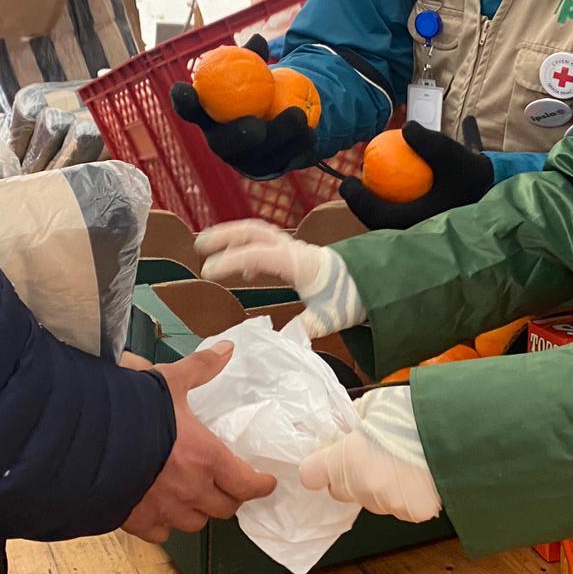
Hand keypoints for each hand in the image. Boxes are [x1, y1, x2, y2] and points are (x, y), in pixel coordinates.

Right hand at [122, 343, 276, 542]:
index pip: (247, 484)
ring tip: (192, 497)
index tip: (265, 483)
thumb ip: (200, 368)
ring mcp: (165, 511)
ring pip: (195, 523)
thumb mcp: (170, 381)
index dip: (260, 485)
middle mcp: (192, 490)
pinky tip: (159, 511)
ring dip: (198, 511)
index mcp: (207, 458)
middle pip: (224, 508)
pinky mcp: (137, 523)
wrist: (85, 441)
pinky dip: (164, 524)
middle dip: (229, 497)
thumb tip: (227, 349)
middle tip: (227, 486)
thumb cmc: (134, 411)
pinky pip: (161, 534)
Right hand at [171, 35, 317, 178]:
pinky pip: (283, 160)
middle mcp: (220, 142)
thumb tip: (257, 40)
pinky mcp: (268, 168)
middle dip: (237, 136)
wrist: (277, 119)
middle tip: (256, 127)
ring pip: (259, 155)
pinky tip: (311, 134)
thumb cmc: (256, 89)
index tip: (184, 87)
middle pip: (223, 144)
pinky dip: (298, 146)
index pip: (189, 110)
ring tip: (300, 116)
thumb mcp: (254, 73)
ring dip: (280, 137)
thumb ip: (252, 59)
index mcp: (208, 117)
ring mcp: (244, 160)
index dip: (183, 102)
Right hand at [194, 220, 365, 338]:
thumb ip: (305, 328)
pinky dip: (247, 245)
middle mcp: (292, 249)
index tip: (208, 272)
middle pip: (253, 232)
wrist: (373, 279)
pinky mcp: (294, 252)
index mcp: (297, 262)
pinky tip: (242, 267)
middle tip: (200, 247)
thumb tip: (282, 341)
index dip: (230, 262)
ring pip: (258, 232)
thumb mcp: (329, 317)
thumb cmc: (349, 296)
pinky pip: (265, 241)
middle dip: (224, 236)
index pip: (256, 255)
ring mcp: (292, 247)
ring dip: (232, 237)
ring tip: (209, 247)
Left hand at [300, 386, 441, 522]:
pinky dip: (404, 495)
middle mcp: (362, 486)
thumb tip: (343, 429)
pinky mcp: (412, 513)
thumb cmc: (413, 411)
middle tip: (372, 454)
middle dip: (349, 475)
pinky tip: (417, 476)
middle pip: (340, 490)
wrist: (457, 430)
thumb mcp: (372, 405)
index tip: (325, 459)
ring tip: (402, 463)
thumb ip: (351, 422)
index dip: (317, 466)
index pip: (310, 475)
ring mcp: (388, 503)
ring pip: (370, 500)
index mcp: (346, 458)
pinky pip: (398, 507)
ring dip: (378, 487)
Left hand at [340, 121, 493, 229]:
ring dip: (372, 207)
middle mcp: (416, 233)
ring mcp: (420, 233)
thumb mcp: (450, 153)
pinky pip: (398, 218)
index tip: (347, 182)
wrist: (491, 191)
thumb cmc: (469, 174)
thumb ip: (428, 141)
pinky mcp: (424, 228)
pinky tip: (383, 188)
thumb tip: (405, 128)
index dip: (357, 200)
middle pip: (377, 223)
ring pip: (387, 223)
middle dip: (360, 206)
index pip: (377, 216)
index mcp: (417, 222)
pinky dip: (388, 205)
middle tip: (350, 185)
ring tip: (363, 186)